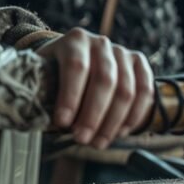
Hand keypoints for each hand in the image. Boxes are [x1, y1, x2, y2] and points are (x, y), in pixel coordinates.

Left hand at [36, 28, 153, 148]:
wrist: (78, 57)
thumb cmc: (57, 71)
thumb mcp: (44, 74)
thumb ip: (43, 89)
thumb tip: (38, 117)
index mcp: (74, 40)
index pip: (75, 66)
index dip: (70, 97)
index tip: (62, 123)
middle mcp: (100, 42)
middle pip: (104, 80)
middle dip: (93, 115)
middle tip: (82, 139)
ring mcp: (122, 52)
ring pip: (126, 90)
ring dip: (113, 122)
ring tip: (98, 143)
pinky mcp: (139, 63)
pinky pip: (145, 92)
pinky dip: (134, 116)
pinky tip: (120, 132)